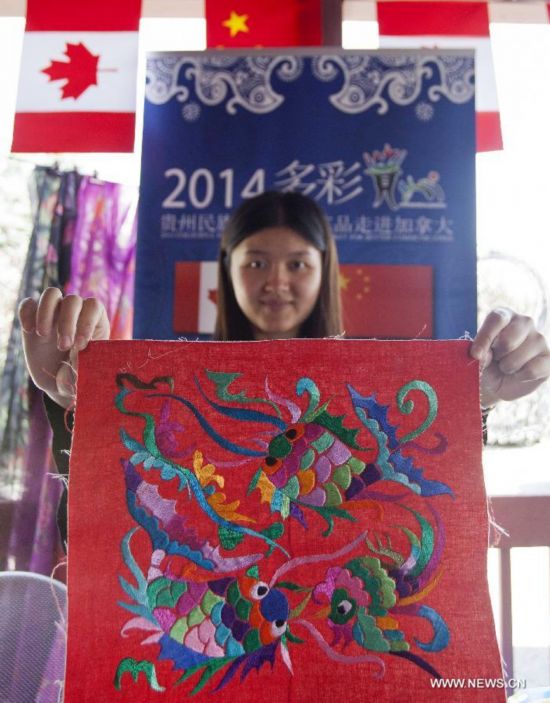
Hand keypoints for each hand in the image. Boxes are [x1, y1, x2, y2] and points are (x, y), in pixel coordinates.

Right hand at [18, 288, 109, 407]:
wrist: (61, 383)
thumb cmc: (80, 376)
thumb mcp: (85, 373)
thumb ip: (83, 362)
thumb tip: (76, 354)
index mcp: (95, 321)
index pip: (93, 307)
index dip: (86, 322)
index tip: (80, 345)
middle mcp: (76, 313)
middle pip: (73, 300)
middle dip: (67, 322)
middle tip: (64, 346)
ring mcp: (54, 314)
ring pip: (51, 294)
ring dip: (47, 312)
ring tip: (44, 336)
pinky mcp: (34, 320)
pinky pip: (28, 304)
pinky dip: (27, 313)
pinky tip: (29, 330)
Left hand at [470, 308, 549, 407]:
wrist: (498, 383)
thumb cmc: (486, 363)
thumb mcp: (476, 357)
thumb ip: (478, 353)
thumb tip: (485, 357)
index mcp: (504, 315)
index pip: (497, 319)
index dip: (485, 337)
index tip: (475, 355)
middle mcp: (525, 322)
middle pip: (508, 340)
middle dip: (497, 355)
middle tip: (496, 358)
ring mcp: (539, 339)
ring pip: (518, 358)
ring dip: (507, 367)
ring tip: (506, 366)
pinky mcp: (549, 357)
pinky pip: (531, 370)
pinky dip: (519, 377)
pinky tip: (519, 373)